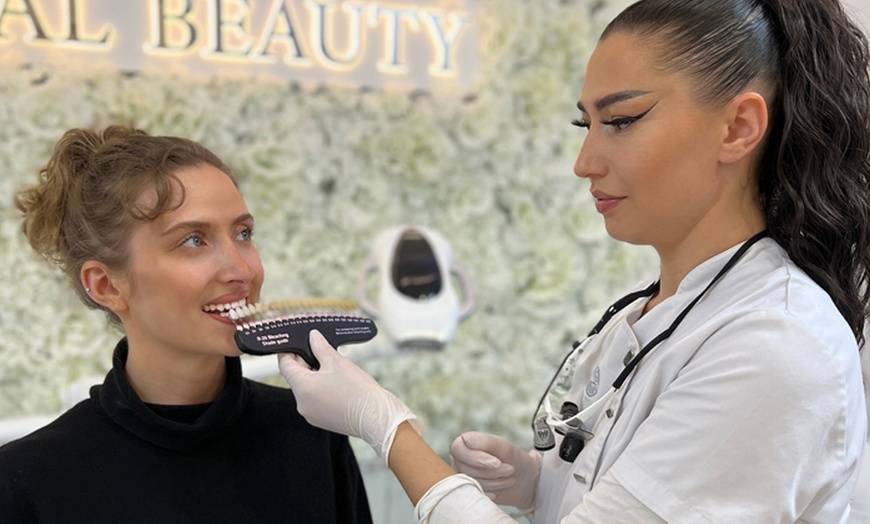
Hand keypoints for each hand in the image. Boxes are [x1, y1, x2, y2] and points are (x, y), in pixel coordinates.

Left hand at [278, 330, 419, 462]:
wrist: (376, 418)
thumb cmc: (358, 390)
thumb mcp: (337, 362)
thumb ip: (320, 347)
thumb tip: (312, 337)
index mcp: (302, 388)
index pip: (285, 365)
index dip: (289, 351)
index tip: (296, 343)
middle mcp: (302, 404)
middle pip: (296, 377)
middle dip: (307, 363)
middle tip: (321, 351)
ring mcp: (312, 415)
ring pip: (307, 389)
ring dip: (316, 377)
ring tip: (334, 369)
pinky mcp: (323, 421)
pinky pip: (316, 401)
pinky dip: (323, 390)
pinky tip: (339, 384)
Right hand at [450, 431, 540, 510]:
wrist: (526, 481)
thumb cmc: (515, 459)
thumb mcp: (504, 447)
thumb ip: (486, 441)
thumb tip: (465, 440)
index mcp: (465, 444)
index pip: (457, 449)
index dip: (476, 458)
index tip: (497, 463)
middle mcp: (460, 461)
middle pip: (466, 469)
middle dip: (491, 472)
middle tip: (510, 469)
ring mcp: (464, 477)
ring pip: (471, 483)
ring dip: (494, 482)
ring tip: (508, 477)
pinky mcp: (470, 492)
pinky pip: (473, 495)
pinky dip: (490, 494)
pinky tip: (499, 490)